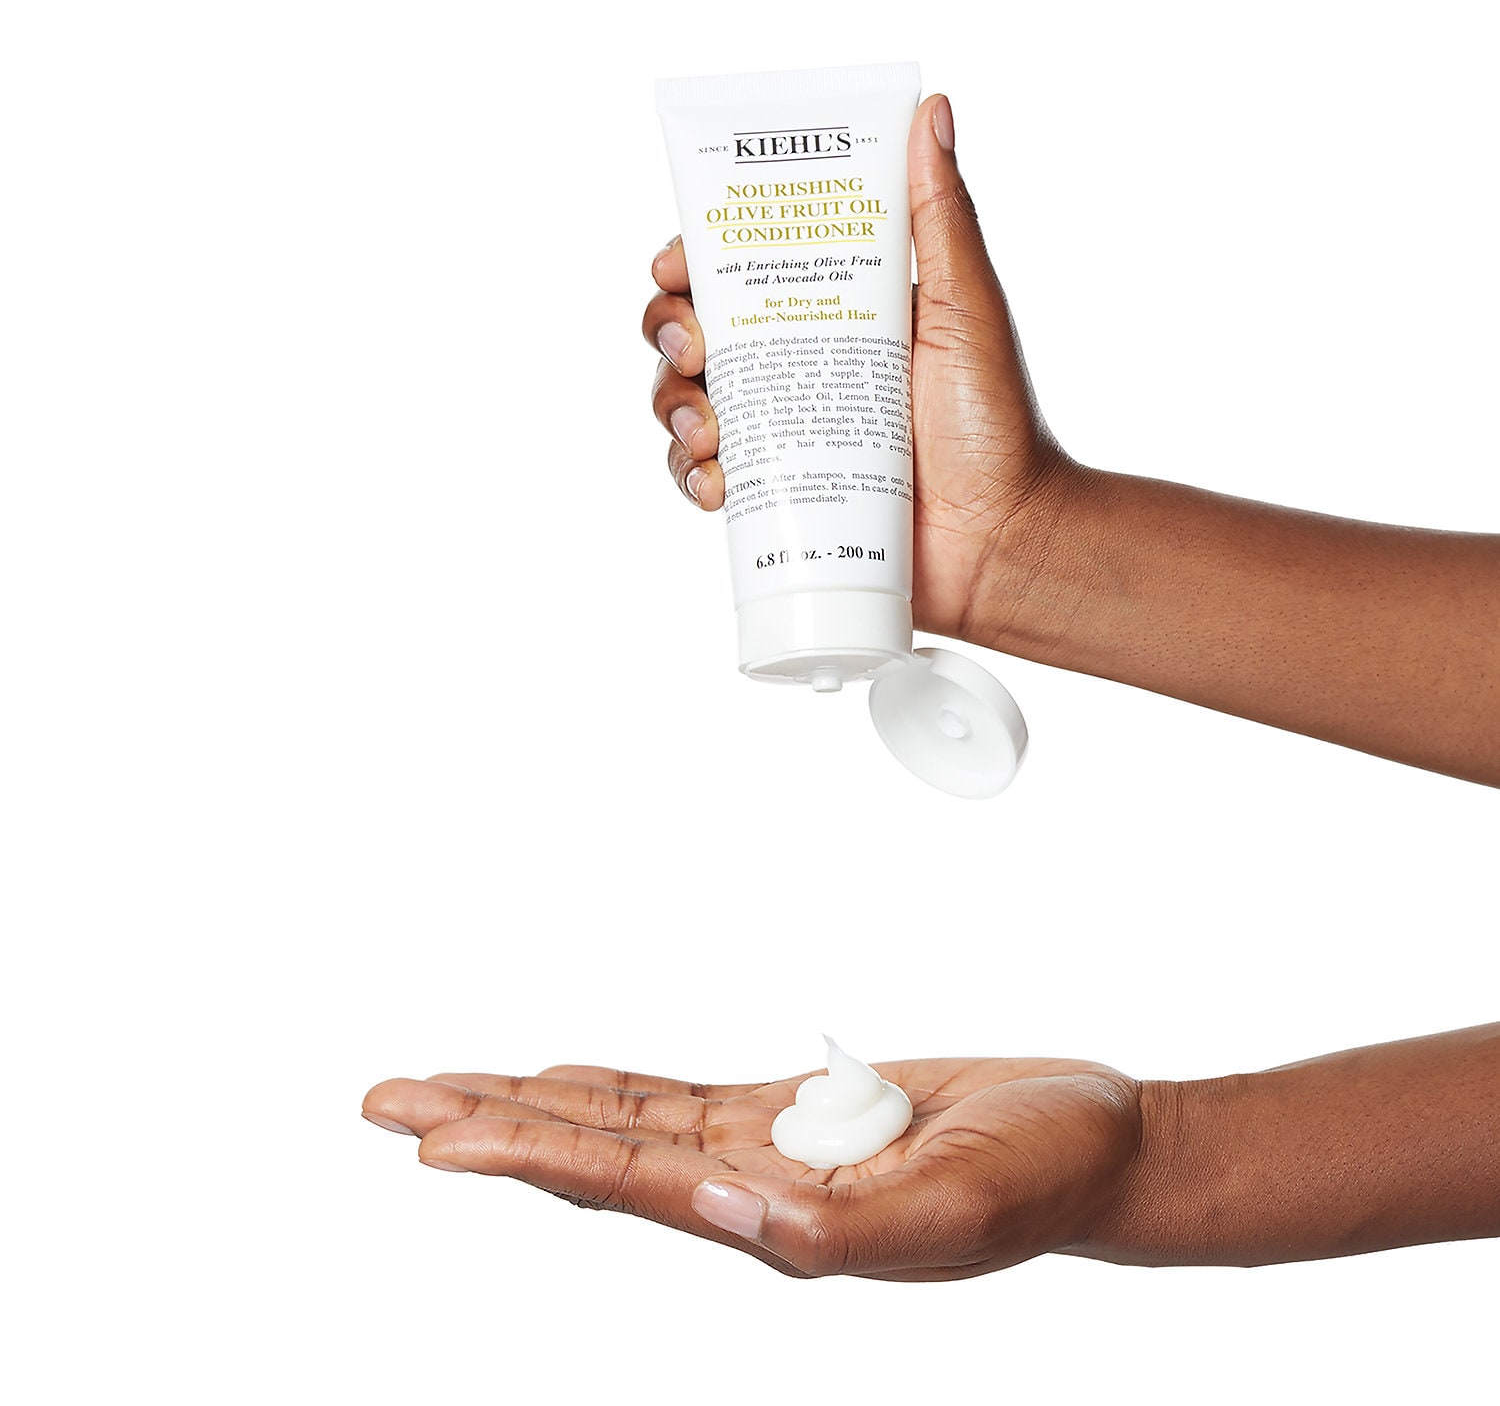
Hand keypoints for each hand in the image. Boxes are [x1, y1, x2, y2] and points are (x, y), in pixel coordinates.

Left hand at [362, 1055, 1140, 1280]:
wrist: (1094, 1148)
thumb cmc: (1044, 1176)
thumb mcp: (957, 1205)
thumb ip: (839, 1224)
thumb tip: (724, 1208)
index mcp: (780, 1223)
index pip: (624, 1184)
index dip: (527, 1156)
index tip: (435, 1141)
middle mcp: (753, 1193)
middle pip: (594, 1151)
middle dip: (489, 1126)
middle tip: (390, 1103)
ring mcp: (769, 1154)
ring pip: (624, 1122)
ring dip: (534, 1103)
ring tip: (449, 1091)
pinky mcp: (794, 1119)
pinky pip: (680, 1099)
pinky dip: (613, 1089)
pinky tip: (568, 1083)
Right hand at [642, 94, 1077, 646]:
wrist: (1000, 540)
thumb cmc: (995, 424)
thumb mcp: (964, 308)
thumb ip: (940, 216)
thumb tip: (931, 108)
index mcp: (831, 309)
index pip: (741, 267)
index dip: (693, 260)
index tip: (678, 265)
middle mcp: (796, 365)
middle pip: (692, 330)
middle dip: (668, 331)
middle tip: (697, 350)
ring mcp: (779, 434)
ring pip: (682, 402)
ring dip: (673, 407)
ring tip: (710, 432)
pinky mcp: (773, 497)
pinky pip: (700, 478)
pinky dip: (691, 477)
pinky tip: (718, 483)